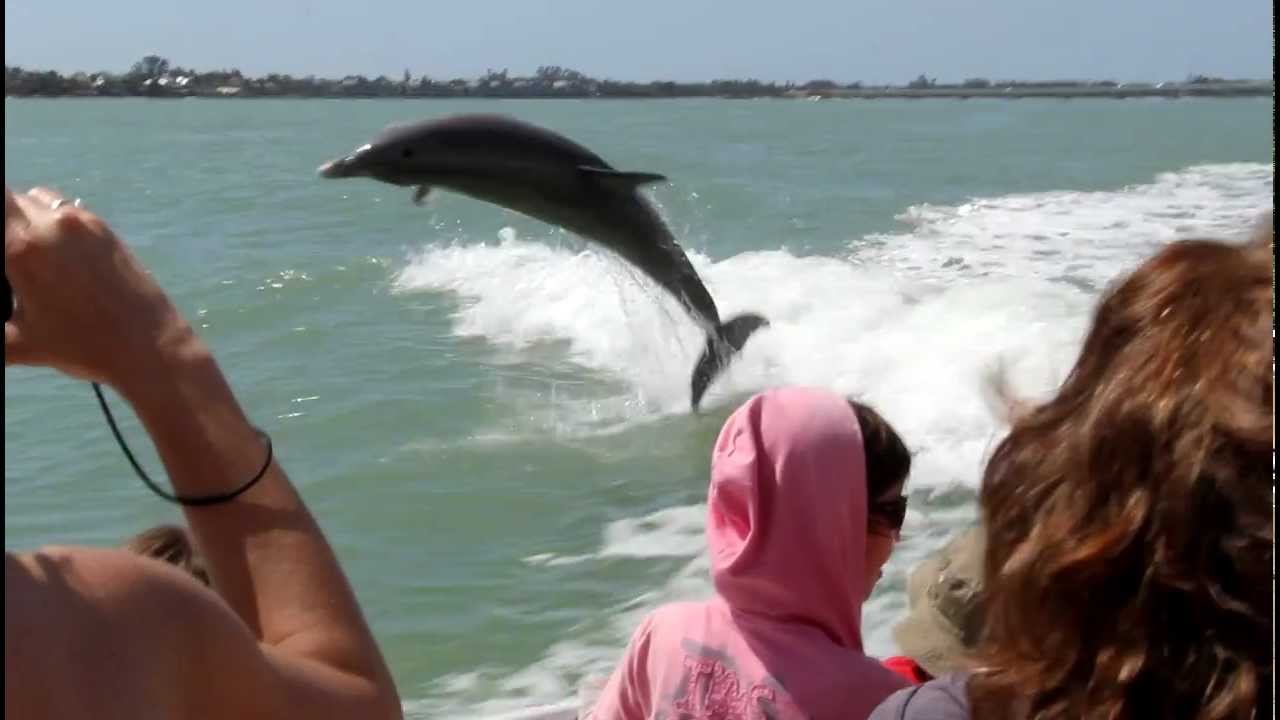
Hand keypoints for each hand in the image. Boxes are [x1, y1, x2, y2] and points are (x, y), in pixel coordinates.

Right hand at [4, 186, 201, 388]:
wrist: (151, 346)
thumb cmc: (82, 347)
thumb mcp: (18, 342)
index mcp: (24, 247)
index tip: (1, 252)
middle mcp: (55, 225)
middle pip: (12, 198)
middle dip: (4, 222)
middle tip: (10, 259)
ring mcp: (86, 224)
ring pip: (40, 199)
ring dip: (27, 216)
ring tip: (28, 252)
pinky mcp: (107, 230)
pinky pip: (69, 212)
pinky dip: (54, 223)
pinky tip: (59, 258)